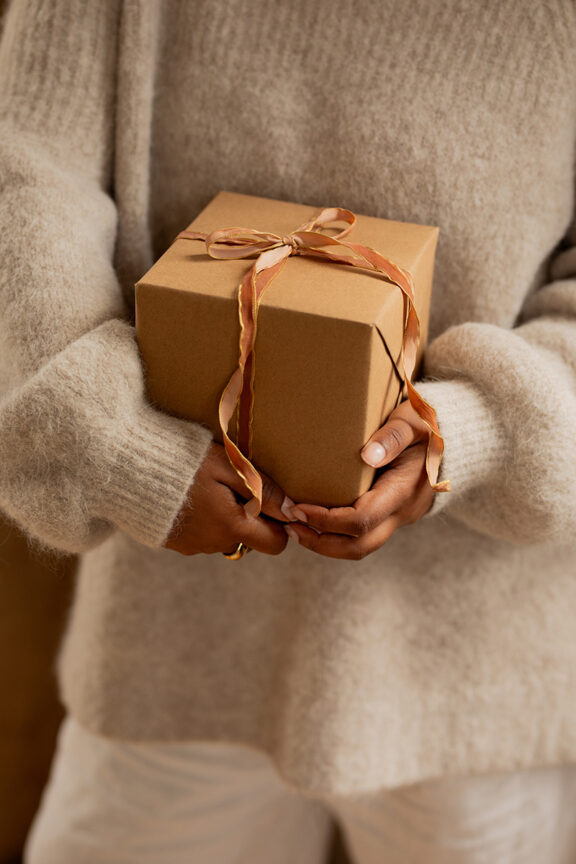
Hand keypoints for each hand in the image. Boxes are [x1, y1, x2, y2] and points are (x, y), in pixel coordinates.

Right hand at [164, 442, 293, 555]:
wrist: (127, 469)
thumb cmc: (183, 461)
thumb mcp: (228, 466)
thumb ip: (263, 489)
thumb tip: (292, 510)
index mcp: (231, 526)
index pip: (275, 543)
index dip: (279, 524)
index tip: (270, 501)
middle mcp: (214, 543)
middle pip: (248, 538)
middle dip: (249, 516)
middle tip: (233, 484)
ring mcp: (192, 546)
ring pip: (224, 536)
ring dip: (225, 516)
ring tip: (207, 486)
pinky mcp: (175, 543)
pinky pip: (202, 535)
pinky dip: (203, 519)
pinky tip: (189, 496)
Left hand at [284, 400, 434, 559]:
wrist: (455, 434)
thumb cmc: (427, 421)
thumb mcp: (412, 420)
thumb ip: (392, 436)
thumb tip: (367, 455)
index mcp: (405, 490)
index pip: (361, 520)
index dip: (326, 520)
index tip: (296, 507)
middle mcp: (403, 511)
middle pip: (359, 546)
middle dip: (320, 542)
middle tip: (288, 527)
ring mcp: (399, 517)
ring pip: (360, 548)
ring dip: (325, 544)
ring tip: (293, 529)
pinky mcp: (392, 516)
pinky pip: (362, 536)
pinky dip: (335, 535)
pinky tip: (312, 522)